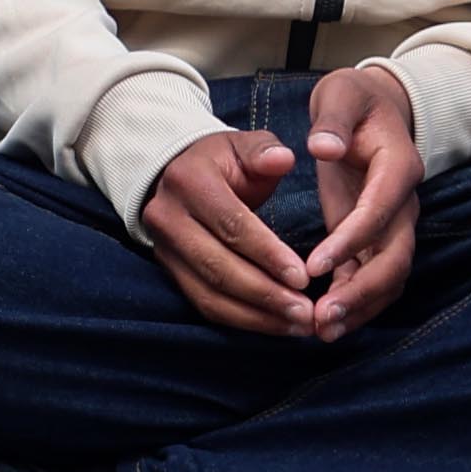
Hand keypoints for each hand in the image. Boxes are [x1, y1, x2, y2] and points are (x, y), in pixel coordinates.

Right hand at [138, 131, 311, 337]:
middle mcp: (168, 217)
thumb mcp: (242, 146)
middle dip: (265, 294)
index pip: (231, 224)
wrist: (177, 175)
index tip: (304, 277)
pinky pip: (204, 304)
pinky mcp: (170, 272)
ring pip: (209, 293)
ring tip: (297, 325)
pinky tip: (274, 325)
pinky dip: (241, 321)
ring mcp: (164, 249)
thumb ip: (264, 151)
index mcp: (188, 180)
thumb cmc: (223, 163)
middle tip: (306, 312)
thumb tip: (283, 159)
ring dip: (256, 316)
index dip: (267, 253)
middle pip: (218, 266)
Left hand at [301, 68, 422, 342]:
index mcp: (397, 167)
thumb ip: (332, 119)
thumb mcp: (341, 94)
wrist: (374, 108)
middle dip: (362, 292)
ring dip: (360, 307)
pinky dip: (354, 301)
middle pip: (395, 258)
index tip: (315, 265)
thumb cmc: (354, 99)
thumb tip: (321, 147)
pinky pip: (372, 277)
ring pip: (388, 277)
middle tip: (323, 317)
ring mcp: (393, 225)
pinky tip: (324, 322)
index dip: (351, 240)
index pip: (380, 211)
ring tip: (321, 330)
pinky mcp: (377, 238)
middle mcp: (403, 204)